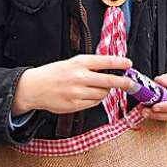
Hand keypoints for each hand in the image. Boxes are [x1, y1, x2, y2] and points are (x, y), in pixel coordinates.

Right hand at [11, 54, 133, 115]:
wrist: (35, 87)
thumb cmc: (54, 74)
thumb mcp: (71, 63)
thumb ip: (89, 66)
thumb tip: (109, 68)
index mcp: (79, 62)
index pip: (105, 61)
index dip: (119, 63)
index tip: (129, 64)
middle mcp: (79, 77)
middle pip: (109, 80)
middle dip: (123, 82)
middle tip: (131, 83)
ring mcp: (77, 92)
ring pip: (102, 93)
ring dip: (105, 91)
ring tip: (98, 87)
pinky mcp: (75, 105)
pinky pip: (94, 103)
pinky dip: (96, 99)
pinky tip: (89, 95)